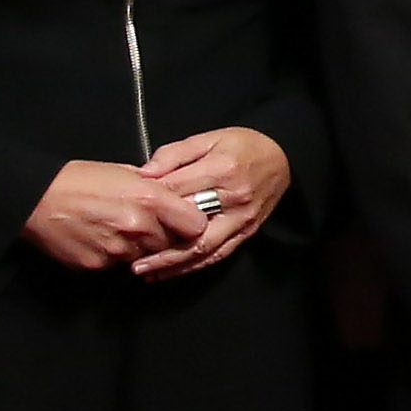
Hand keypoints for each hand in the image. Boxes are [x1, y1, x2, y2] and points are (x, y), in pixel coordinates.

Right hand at [27, 158, 197, 270]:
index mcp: (149, 198)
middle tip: (142, 222)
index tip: (186, 222)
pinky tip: (98, 237)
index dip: (192, 224)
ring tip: (114, 226)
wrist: (35, 199)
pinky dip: (113, 255)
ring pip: (144, 256)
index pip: (196, 224)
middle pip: (171, 243)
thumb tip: (177, 198)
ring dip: (137, 246)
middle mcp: (138, 226)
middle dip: (162, 235)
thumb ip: (155, 188)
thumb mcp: (124, 172)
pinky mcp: (99, 265)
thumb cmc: (77, 180)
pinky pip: (118, 265)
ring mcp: (118, 249)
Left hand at [126, 126, 292, 276]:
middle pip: (188, 226)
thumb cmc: (244, 146)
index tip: (127, 210)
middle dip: (155, 242)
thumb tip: (144, 173)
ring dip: (172, 263)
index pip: (176, 191)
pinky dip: (193, 267)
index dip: (149, 202)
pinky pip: (218, 254)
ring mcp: (241, 219)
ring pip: (202, 248)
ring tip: (144, 271)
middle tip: (126, 251)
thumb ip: (174, 154)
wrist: (284, 158)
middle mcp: (233, 198)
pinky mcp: (246, 232)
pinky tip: (171, 272)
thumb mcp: (208, 138)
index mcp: (222, 170)